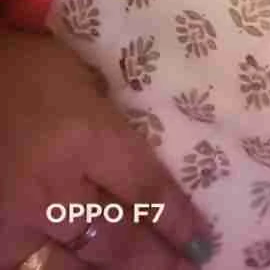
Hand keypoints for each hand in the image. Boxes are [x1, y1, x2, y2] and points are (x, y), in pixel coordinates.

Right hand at [0, 26, 212, 268]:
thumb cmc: (28, 68)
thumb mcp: (84, 79)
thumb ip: (114, 118)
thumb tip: (158, 148)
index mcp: (85, 136)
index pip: (145, 188)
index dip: (177, 220)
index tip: (202, 239)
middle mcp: (54, 186)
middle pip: (118, 238)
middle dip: (158, 260)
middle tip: (190, 269)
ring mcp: (17, 219)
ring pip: (76, 267)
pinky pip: (32, 269)